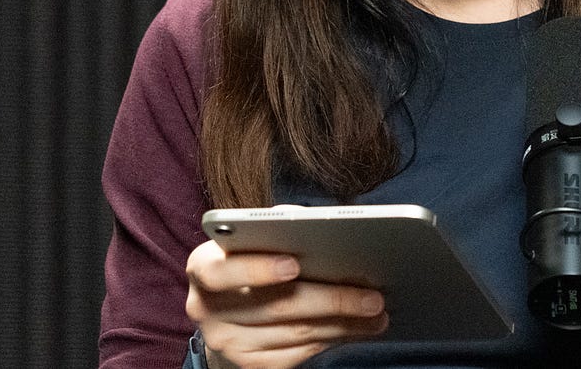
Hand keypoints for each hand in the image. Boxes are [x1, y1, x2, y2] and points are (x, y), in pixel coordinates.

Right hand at [185, 238, 388, 368]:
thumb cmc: (248, 261)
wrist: (225, 311)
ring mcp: (227, 342)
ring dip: (342, 324)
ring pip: (293, 334)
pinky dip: (332, 341)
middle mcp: (207, 309)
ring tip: (377, 313)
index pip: (221, 271)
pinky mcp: (250, 365)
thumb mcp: (251, 240)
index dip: (257, 269)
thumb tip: (318, 226)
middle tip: (372, 296)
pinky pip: (298, 354)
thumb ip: (276, 228)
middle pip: (274, 307)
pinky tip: (357, 330)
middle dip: (330, 300)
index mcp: (203, 268)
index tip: (294, 264)